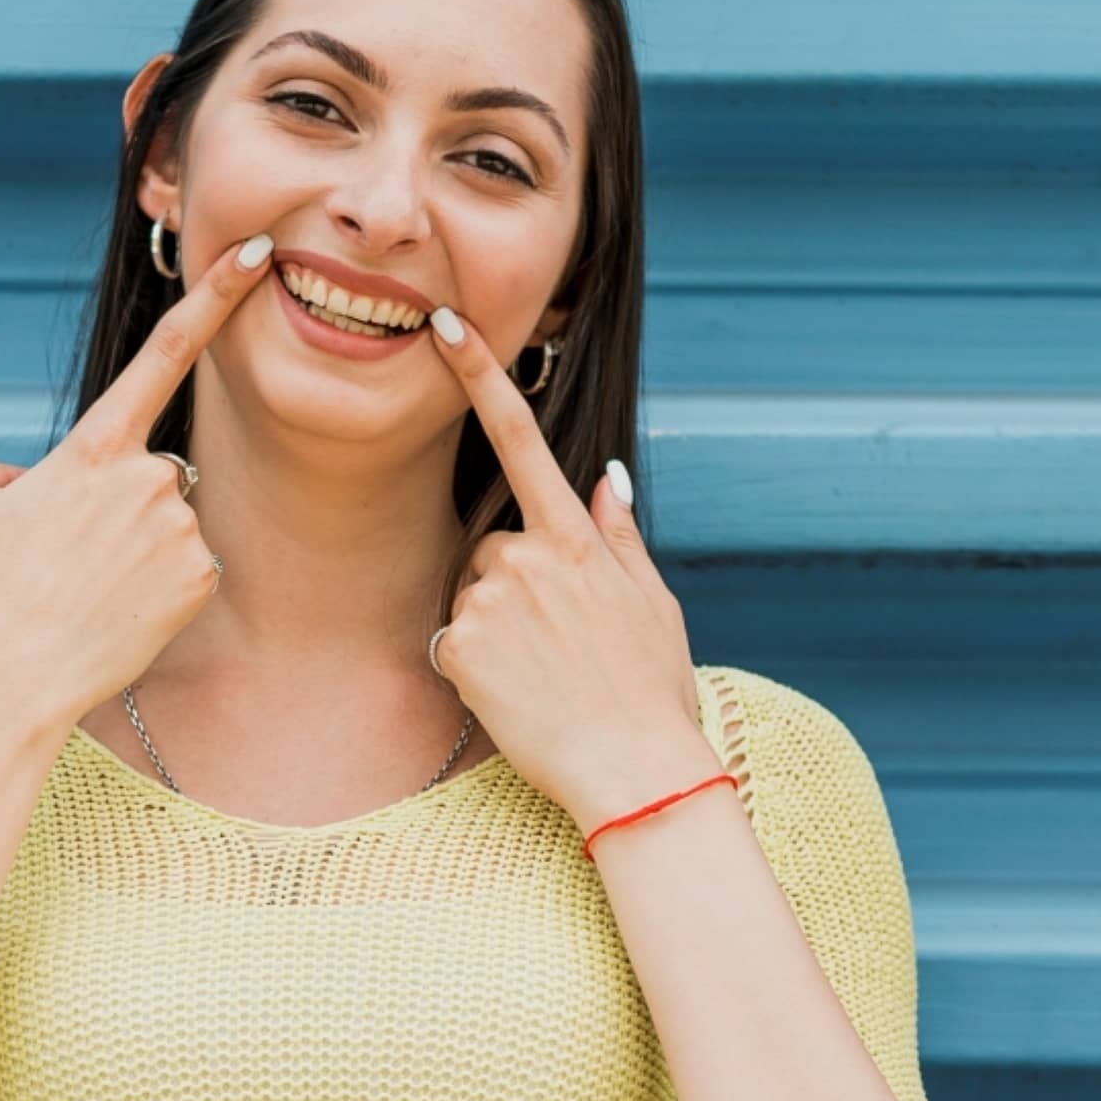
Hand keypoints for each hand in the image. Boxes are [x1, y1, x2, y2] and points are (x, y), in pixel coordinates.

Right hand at [0, 231, 275, 729]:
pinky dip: (152, 586)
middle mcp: (149, 478)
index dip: (214, 299)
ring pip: (163, 520)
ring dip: (128, 547)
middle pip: (144, 470)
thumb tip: (27, 480)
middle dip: (110, 504)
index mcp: (93, 448)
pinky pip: (182, 565)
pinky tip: (113, 612)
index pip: (162, 354)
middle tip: (60, 559)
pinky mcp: (201, 578)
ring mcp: (181, 530)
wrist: (6, 685)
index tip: (256, 256)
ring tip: (79, 591)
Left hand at [420, 306, 709, 823]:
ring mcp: (493, 601)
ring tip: (544, 676)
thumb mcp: (653, 604)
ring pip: (474, 597)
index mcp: (579, 540)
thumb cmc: (653, 692)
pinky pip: (455, 644)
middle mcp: (530, 558)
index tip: (447, 328)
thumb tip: (608, 480)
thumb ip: (620, 538)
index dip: (481, 380)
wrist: (636, 772)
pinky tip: (518, 696)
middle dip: (513, 586)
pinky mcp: (463, 646)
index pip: (524, 440)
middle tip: (559, 646)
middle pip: (494, 548)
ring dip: (496, 630)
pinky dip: (476, 669)